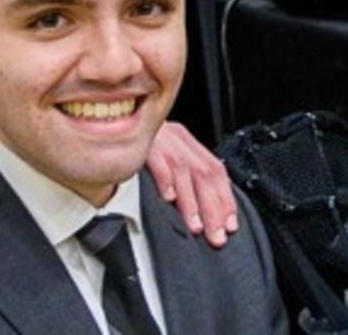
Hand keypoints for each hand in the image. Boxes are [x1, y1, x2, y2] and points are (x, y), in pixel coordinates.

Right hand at [145, 121, 238, 247]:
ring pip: (185, 173)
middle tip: (216, 235)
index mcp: (188, 143)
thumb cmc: (140, 138)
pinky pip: (157, 161)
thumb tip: (200, 203)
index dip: (226, 199)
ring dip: (191, 202)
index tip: (230, 224)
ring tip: (195, 226)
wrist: (116, 113)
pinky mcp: (143, 143)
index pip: (217, 172)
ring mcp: (163, 140)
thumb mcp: (165, 150)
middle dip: (214, 209)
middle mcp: (180, 140)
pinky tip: (167, 198)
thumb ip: (182, 171)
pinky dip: (165, 180)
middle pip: (205, 176)